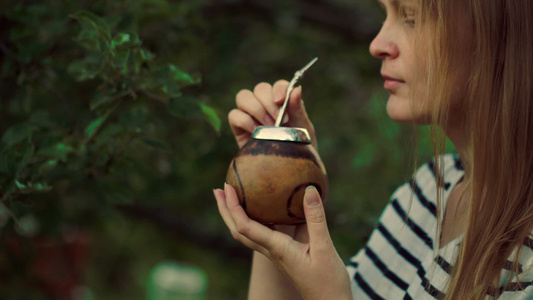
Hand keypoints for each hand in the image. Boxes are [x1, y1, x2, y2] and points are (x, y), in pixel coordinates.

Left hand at [213, 184, 351, 299]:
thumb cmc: (328, 281)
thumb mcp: (324, 247)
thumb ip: (316, 218)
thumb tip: (308, 189)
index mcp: (276, 248)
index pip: (245, 226)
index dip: (233, 206)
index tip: (228, 187)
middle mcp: (271, 250)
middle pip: (238, 230)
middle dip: (226, 210)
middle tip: (218, 189)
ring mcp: (276, 253)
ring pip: (248, 232)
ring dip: (236, 214)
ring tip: (233, 194)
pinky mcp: (284, 253)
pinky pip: (264, 232)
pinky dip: (257, 218)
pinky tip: (265, 206)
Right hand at [229, 80, 316, 148]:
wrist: (289, 174)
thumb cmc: (300, 150)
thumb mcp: (303, 130)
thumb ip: (298, 109)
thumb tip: (297, 88)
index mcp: (284, 103)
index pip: (278, 85)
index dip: (278, 89)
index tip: (281, 101)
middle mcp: (266, 105)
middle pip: (260, 88)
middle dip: (267, 101)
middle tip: (277, 120)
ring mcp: (251, 115)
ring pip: (243, 96)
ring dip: (255, 109)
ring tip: (267, 127)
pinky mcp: (239, 128)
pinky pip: (234, 115)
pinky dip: (244, 121)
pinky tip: (256, 134)